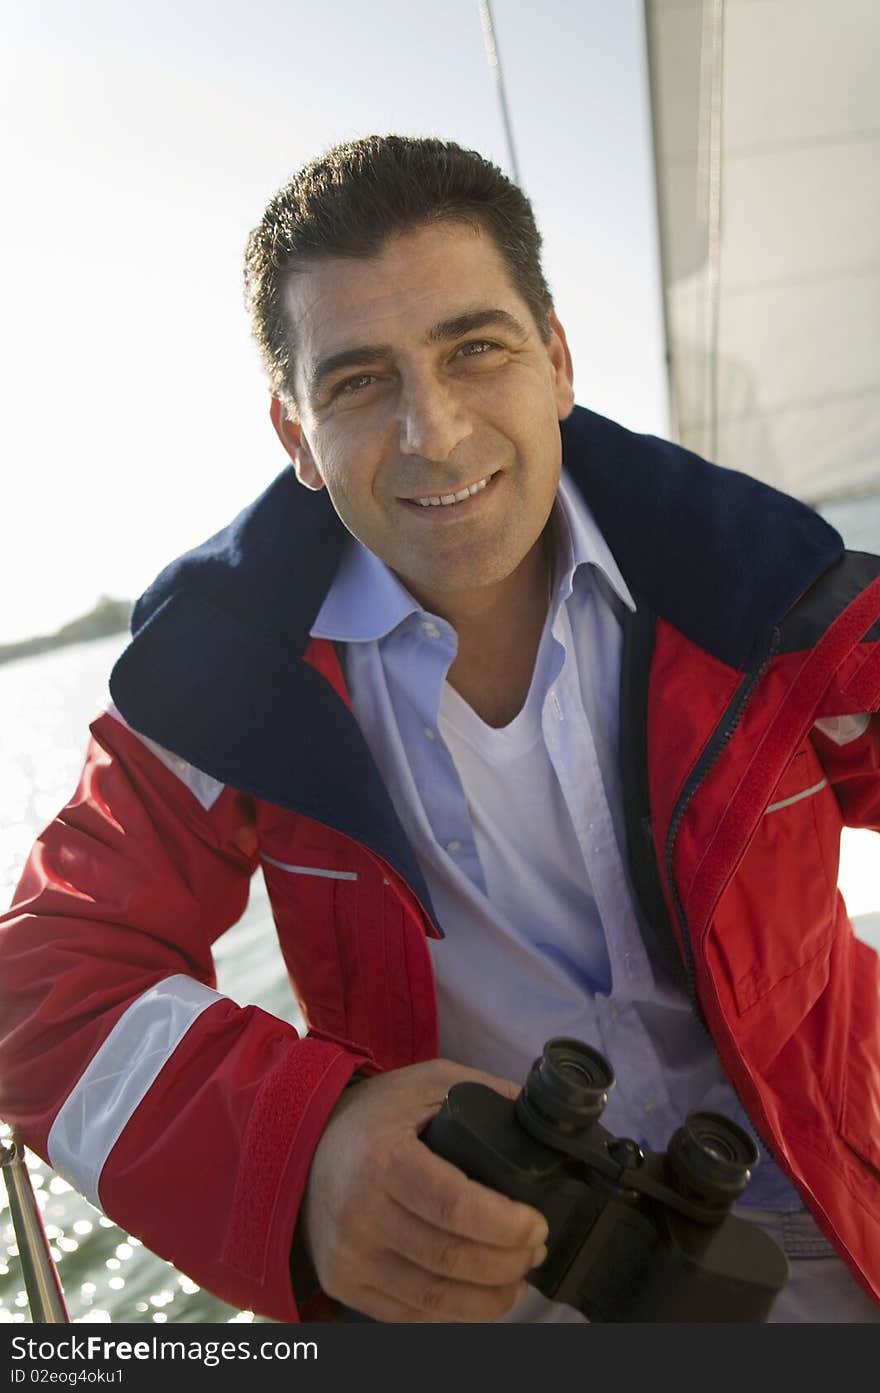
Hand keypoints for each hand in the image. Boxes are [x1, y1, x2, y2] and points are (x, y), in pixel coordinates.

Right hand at [300, 1058, 548, 1321]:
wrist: (302, 1145)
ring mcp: (349, 1255)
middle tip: (536, 1249)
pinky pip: (411, 1314)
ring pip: (436, 1297)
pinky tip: (481, 1295)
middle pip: (450, 1258)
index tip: (537, 1224)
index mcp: (382, 1157)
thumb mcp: (428, 1083)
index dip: (505, 1224)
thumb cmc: (374, 1115)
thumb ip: (486, 1094)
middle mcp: (360, 1212)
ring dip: (491, 1295)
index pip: (454, 1205)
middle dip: (509, 1262)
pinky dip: (456, 1312)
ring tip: (518, 1275)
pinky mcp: (344, 1284)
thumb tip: (543, 1116)